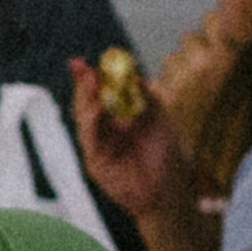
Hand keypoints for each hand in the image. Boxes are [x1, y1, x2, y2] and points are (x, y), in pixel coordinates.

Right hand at [69, 51, 187, 230]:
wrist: (169, 189)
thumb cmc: (165, 156)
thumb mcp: (159, 118)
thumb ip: (146, 96)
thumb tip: (136, 73)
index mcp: (116, 117)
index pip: (98, 92)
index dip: (90, 76)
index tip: (85, 61)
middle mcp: (103, 130)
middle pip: (85, 103)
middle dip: (82, 84)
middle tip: (82, 67)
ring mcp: (97, 146)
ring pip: (83, 119)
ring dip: (84, 100)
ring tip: (90, 82)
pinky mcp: (96, 162)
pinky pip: (89, 140)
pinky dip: (91, 124)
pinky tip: (96, 110)